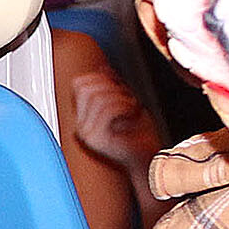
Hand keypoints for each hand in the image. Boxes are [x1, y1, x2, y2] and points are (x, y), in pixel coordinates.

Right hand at [66, 61, 162, 183]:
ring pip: (98, 98)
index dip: (100, 77)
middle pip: (86, 88)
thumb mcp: (126, 104)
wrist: (149, 161)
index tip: (118, 84)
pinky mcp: (96, 139)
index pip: (78, 84)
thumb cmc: (140, 136)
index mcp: (83, 118)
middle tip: (128, 96)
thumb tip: (103, 68)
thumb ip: (113, 87)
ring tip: (133, 106)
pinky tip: (134, 112)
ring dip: (121, 97)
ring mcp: (86, 134)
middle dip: (111, 86)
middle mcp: (80, 127)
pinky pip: (107, 110)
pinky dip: (124, 106)